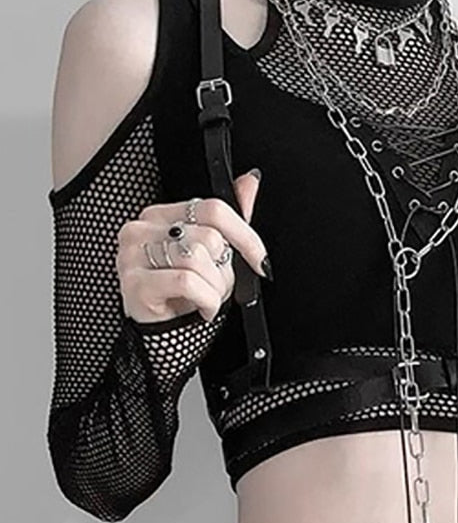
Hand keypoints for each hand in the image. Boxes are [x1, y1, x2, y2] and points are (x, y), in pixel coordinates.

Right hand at [115, 169, 268, 323]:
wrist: (160, 340)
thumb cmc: (182, 298)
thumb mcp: (211, 258)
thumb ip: (228, 220)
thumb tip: (249, 182)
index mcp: (161, 217)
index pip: (212, 209)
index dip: (245, 236)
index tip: (259, 260)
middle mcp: (141, 229)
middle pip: (209, 237)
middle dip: (224, 272)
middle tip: (214, 289)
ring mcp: (132, 255)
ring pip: (198, 258)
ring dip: (215, 289)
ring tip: (205, 300)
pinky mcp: (134, 283)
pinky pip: (187, 281)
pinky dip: (206, 301)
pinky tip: (200, 310)